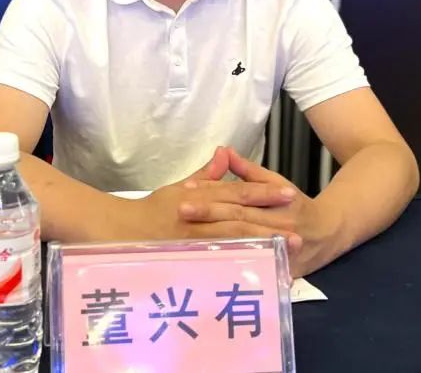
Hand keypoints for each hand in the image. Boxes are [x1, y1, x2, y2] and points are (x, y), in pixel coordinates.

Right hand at [131, 148, 301, 248]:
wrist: (122, 229)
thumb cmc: (153, 208)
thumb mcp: (180, 186)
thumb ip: (206, 174)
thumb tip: (225, 152)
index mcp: (199, 196)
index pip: (235, 193)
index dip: (262, 193)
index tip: (287, 194)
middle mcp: (198, 216)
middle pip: (239, 217)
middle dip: (270, 223)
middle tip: (299, 229)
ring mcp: (193, 239)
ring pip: (231, 240)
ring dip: (261, 244)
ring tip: (287, 248)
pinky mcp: (187, 258)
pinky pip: (216, 261)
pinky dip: (238, 264)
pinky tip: (259, 268)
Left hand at [179, 147, 339, 276]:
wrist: (328, 234)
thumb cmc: (295, 204)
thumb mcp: (275, 182)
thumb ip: (248, 169)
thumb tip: (223, 151)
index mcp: (276, 200)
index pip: (239, 194)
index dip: (214, 191)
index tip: (188, 188)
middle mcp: (278, 225)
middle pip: (238, 219)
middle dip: (209, 215)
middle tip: (181, 209)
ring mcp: (279, 250)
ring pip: (243, 245)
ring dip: (214, 240)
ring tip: (187, 235)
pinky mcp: (279, 271)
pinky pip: (252, 269)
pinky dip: (231, 266)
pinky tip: (208, 262)